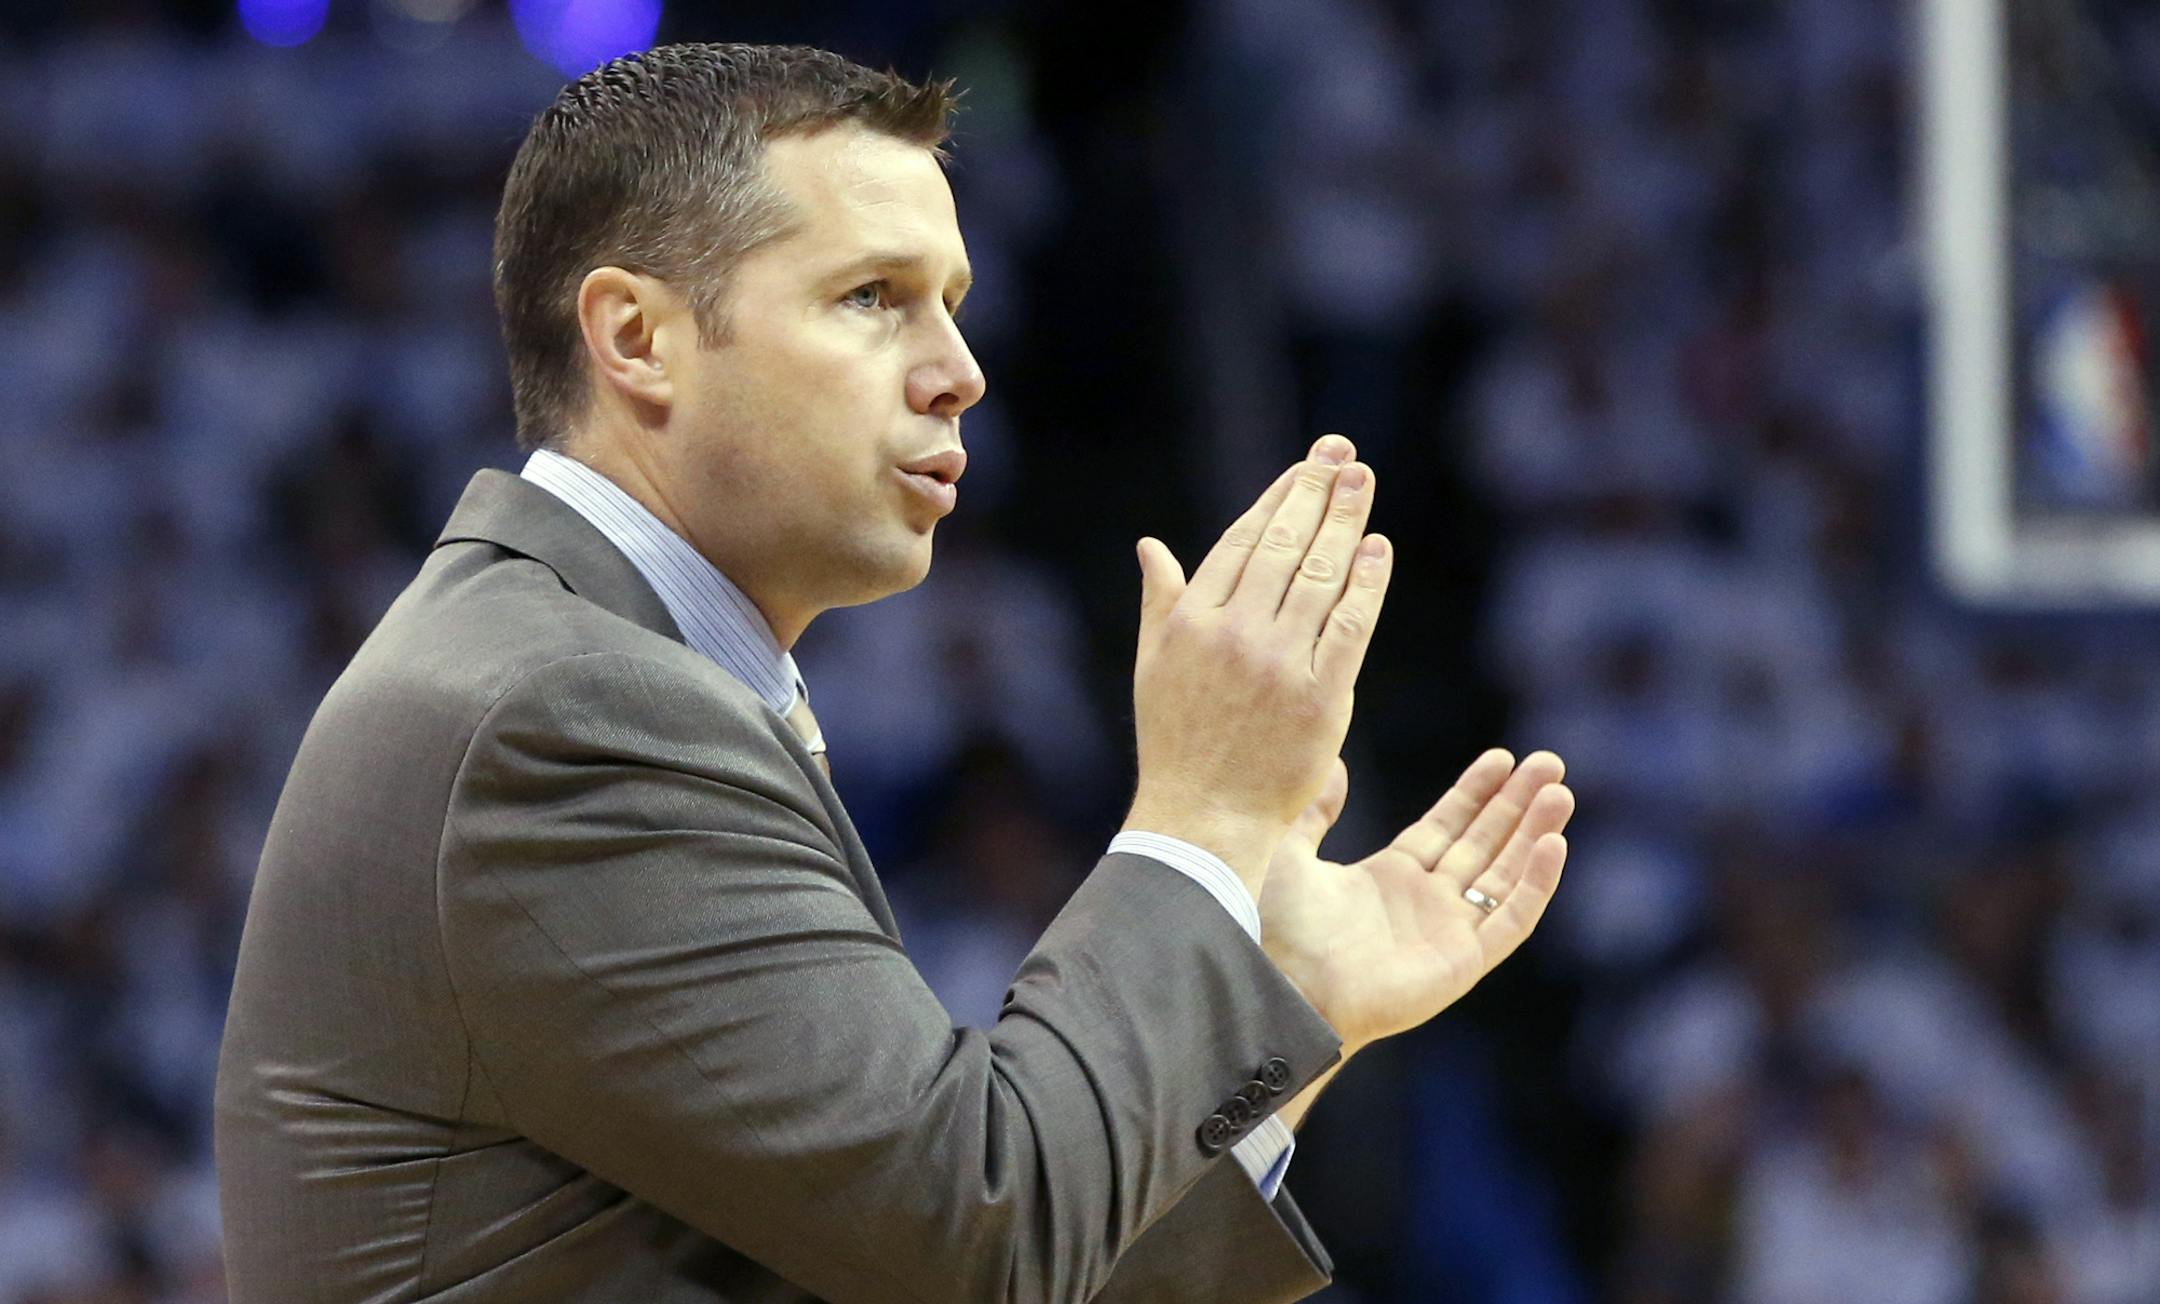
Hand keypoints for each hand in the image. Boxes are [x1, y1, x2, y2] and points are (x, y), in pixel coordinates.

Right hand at [1124, 435, 1392, 893]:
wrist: (1202, 820)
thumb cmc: (1177, 746)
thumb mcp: (1154, 666)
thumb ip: (1161, 601)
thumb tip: (1150, 545)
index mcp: (1191, 620)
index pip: (1243, 542)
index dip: (1278, 498)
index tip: (1304, 466)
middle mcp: (1232, 632)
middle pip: (1284, 546)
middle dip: (1316, 492)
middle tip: (1344, 455)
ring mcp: (1277, 662)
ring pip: (1319, 576)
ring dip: (1345, 522)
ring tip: (1363, 482)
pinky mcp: (1319, 696)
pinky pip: (1350, 626)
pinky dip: (1366, 583)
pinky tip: (1377, 549)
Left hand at [1258, 749, 1573, 1054]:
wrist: (1288, 988)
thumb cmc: (1281, 931)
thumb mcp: (1293, 854)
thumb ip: (1316, 811)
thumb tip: (1337, 765)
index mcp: (1389, 878)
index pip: (1446, 827)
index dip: (1475, 793)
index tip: (1503, 758)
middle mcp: (1425, 903)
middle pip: (1484, 844)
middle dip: (1517, 804)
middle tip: (1550, 763)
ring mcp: (1448, 932)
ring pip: (1505, 875)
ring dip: (1534, 834)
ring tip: (1560, 792)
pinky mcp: (1465, 962)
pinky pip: (1511, 919)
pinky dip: (1536, 884)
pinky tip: (1554, 844)